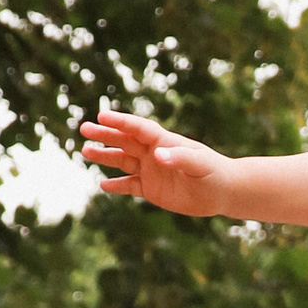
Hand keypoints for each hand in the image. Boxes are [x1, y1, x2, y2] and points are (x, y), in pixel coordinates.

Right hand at [79, 108, 239, 216]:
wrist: (223, 192)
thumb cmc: (214, 173)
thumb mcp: (200, 165)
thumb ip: (180, 158)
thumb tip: (158, 155)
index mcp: (164, 141)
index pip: (138, 128)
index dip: (120, 121)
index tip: (101, 116)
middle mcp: (153, 153)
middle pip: (124, 141)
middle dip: (104, 135)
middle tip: (84, 129)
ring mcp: (151, 171)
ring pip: (122, 161)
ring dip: (105, 157)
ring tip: (85, 152)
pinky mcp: (152, 190)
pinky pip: (130, 186)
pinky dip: (116, 186)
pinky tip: (102, 185)